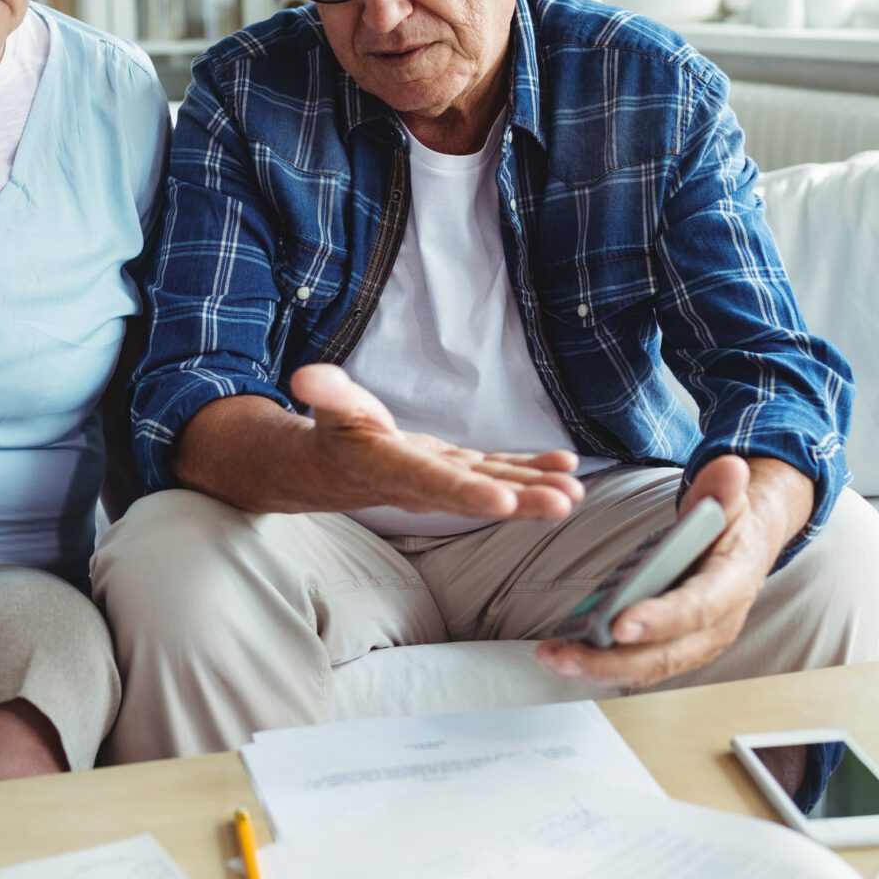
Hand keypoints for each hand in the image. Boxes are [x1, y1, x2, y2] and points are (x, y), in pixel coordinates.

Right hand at [290, 364, 583, 519]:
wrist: (342, 468)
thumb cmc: (336, 431)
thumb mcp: (329, 406)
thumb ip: (325, 392)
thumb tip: (306, 376)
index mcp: (391, 468)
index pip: (429, 482)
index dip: (464, 493)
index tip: (500, 501)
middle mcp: (425, 485)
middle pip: (476, 495)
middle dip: (520, 500)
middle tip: (561, 502)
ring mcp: (449, 482)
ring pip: (496, 489)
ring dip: (536, 492)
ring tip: (573, 493)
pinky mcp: (463, 473)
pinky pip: (502, 474)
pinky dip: (533, 472)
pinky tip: (566, 469)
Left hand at [534, 455, 809, 688]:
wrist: (744, 548)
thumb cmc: (728, 523)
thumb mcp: (728, 499)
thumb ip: (722, 487)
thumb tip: (729, 468)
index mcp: (732, 584)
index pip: (697, 608)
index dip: (659, 619)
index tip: (618, 625)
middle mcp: (718, 625)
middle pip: (666, 655)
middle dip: (613, 660)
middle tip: (566, 655)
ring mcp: (697, 644)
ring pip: (649, 669)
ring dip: (599, 669)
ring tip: (554, 657)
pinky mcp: (677, 651)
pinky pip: (640, 667)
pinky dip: (603, 667)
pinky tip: (566, 657)